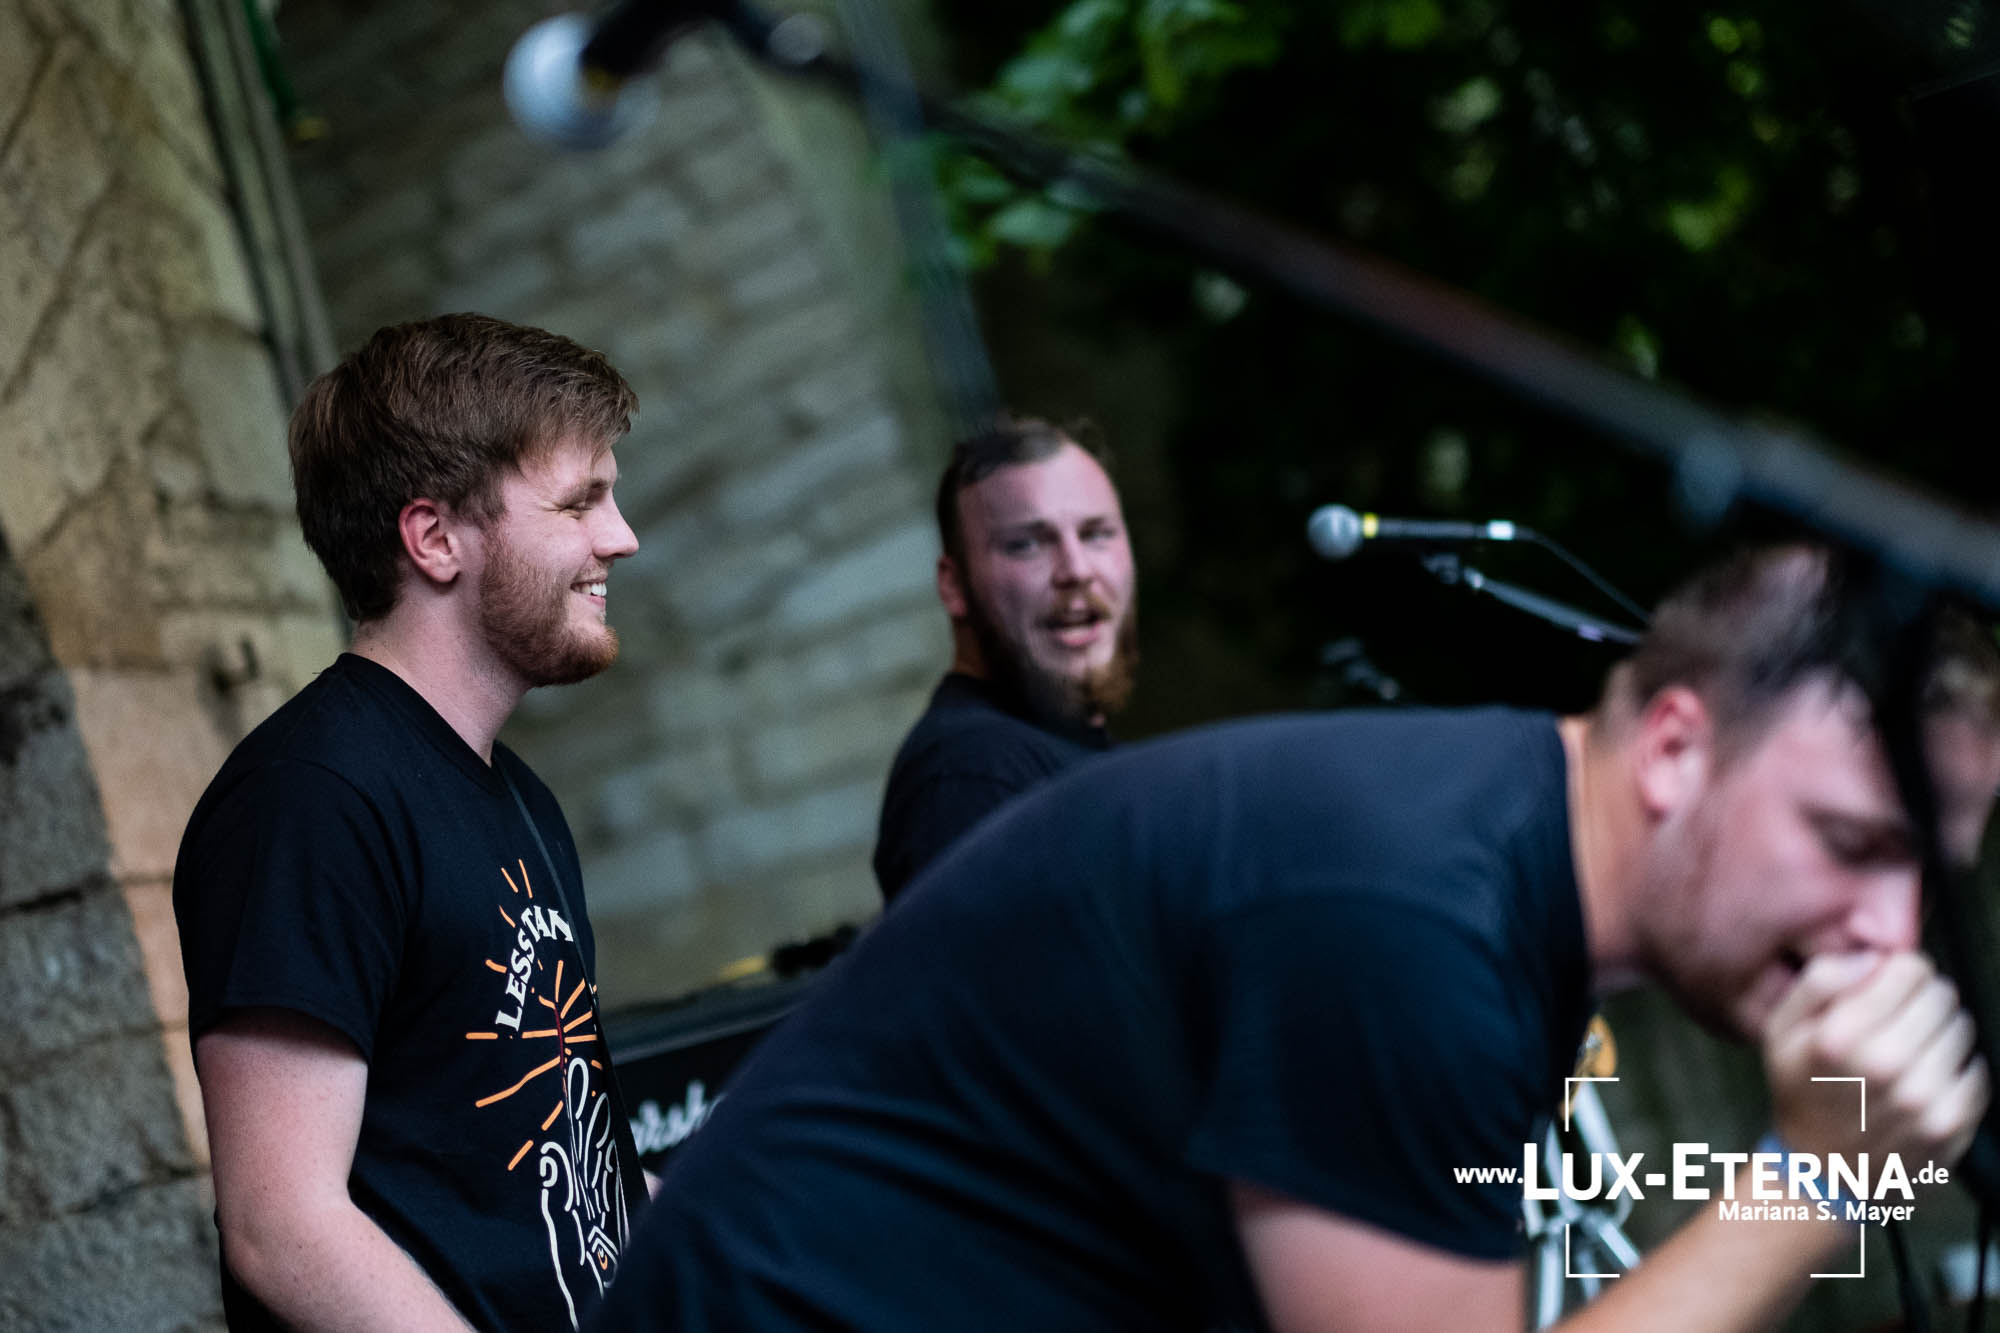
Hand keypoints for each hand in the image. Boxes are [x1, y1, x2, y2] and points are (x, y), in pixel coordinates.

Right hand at [1763, 951, 1987, 1165]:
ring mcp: (1924, 1098)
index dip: (1899, 971)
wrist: (1821, 1175)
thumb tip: (1873, 959)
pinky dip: (1958, 1068)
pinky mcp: (1951, 1125)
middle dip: (1923, 998)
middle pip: (1942, 995)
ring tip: (1912, 1050)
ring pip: (1962, 1029)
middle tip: (1900, 1019)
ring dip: (1941, 1031)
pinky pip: (1976, 1072)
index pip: (1909, 969)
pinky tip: (1927, 1078)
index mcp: (1841, 1036)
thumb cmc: (1801, 1092)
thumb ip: (1819, 982)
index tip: (1888, 986)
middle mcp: (1887, 1064)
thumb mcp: (1780, 1030)